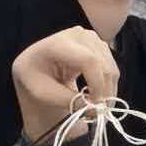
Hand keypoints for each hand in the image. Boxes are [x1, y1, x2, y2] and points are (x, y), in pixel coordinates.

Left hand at [14, 28, 116, 145]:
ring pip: (110, 66)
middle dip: (104, 91)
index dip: (97, 84)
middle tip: (97, 111)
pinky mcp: (97, 43)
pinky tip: (95, 94)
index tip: (95, 105)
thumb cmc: (34, 79)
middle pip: (103, 64)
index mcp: (57, 44)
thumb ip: (69, 101)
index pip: (88, 60)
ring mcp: (89, 37)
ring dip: (108, 89)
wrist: (34, 65)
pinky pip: (111, 66)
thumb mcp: (44, 93)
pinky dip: (108, 84)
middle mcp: (77, 34)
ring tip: (94, 105)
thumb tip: (95, 110)